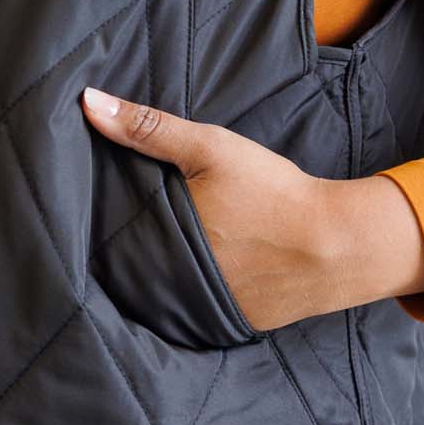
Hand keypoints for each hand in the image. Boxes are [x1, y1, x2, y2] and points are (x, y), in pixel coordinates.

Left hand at [81, 87, 423, 329]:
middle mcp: (170, 284)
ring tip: (171, 244)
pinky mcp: (229, 323)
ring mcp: (199, 309)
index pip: (109, 238)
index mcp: (157, 243)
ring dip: (164, 271)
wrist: (335, 246)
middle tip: (145, 221)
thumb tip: (88, 101)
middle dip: (136, 245)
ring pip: (166, 288)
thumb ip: (149, 128)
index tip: (107, 205)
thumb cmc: (273, 193)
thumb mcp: (211, 149)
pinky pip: (199, 306)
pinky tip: (209, 267)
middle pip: (136, 264)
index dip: (108, 221)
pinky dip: (198, 288)